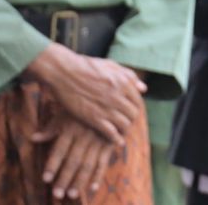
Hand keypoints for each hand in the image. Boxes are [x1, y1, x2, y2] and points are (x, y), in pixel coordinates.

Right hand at [25, 45, 145, 144]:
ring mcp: (106, 108)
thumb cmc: (86, 66)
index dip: (135, 108)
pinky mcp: (93, 118)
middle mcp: (118, 96)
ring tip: (121, 132)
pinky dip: (115, 138)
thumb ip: (129, 76)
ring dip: (124, 129)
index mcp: (124, 83)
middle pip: (133, 114)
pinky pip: (111, 132)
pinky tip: (116, 141)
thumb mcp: (111, 66)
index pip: (138, 101)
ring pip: (125, 124)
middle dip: (130, 119)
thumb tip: (143, 88)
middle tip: (125, 123)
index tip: (129, 112)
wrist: (64, 72)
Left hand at [32, 110, 115, 200]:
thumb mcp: (65, 113)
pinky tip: (92, 188)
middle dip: (65, 178)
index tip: (46, 179)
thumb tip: (33, 138)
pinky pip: (104, 161)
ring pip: (88, 164)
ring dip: (80, 181)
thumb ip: (51, 128)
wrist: (110, 96)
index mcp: (71, 128)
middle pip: (73, 160)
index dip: (53, 165)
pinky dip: (99, 175)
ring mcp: (98, 140)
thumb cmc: (82, 106)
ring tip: (72, 195)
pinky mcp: (109, 143)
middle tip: (57, 194)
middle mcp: (84, 135)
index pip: (59, 150)